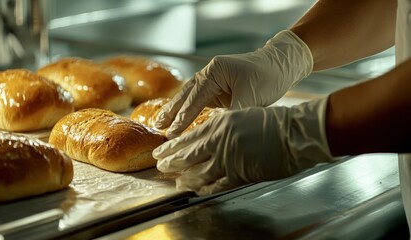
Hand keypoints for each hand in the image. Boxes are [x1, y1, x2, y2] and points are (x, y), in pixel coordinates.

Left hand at [153, 98, 333, 195]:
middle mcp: (220, 139)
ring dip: (185, 176)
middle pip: (188, 154)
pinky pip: (217, 183)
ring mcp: (228, 157)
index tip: (162, 150)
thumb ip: (225, 126)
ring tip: (175, 179)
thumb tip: (210, 136)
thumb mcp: (243, 115)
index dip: (174, 145)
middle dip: (171, 160)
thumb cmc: (274, 122)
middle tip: (160, 165)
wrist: (294, 133)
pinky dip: (205, 187)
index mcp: (221, 122)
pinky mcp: (239, 173)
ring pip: (199, 171)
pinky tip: (197, 188)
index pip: (190, 136)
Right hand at [155, 30, 312, 137]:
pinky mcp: (217, 89)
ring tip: (160, 123)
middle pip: (186, 94)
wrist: (280, 65)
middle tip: (157, 127)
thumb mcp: (253, 95)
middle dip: (172, 112)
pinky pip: (199, 100)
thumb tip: (219, 132)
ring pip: (189, 96)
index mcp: (215, 71)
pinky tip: (179, 120)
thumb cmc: (268, 75)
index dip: (183, 117)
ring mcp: (212, 80)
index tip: (172, 133)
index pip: (195, 97)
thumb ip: (235, 113)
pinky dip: (188, 110)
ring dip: (176, 110)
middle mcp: (210, 74)